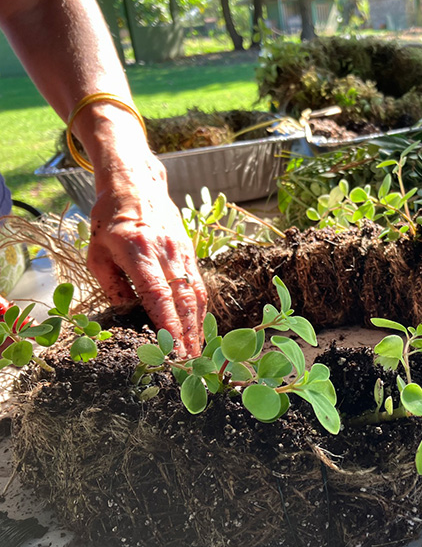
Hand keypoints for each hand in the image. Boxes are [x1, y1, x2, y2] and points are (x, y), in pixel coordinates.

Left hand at [87, 155, 206, 356]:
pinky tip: (198, 327)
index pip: (158, 295)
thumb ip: (112, 285)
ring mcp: (182, 252)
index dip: (168, 326)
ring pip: (196, 294)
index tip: (173, 351)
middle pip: (183, 300)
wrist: (136, 184)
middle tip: (190, 363)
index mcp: (138, 251)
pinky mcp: (190, 253)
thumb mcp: (97, 251)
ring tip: (198, 351)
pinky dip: (200, 310)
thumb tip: (128, 313)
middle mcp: (166, 252)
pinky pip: (198, 285)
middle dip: (188, 335)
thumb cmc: (109, 218)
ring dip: (198, 326)